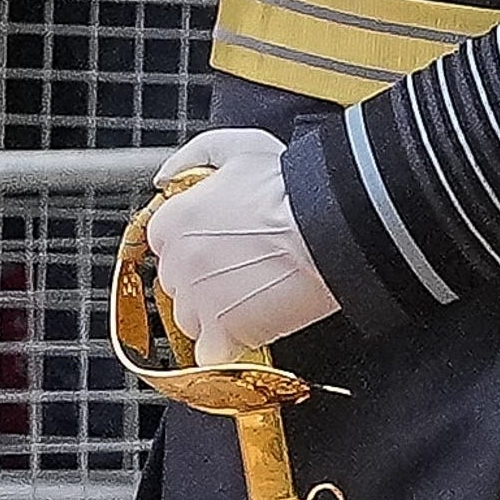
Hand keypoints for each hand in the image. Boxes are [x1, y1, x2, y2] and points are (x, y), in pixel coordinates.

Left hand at [144, 127, 336, 363]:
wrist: (334, 227)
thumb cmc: (294, 187)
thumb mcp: (241, 147)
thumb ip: (192, 156)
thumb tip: (165, 176)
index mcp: (175, 221)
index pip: (166, 242)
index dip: (198, 241)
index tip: (225, 241)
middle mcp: (179, 264)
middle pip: (179, 282)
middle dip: (208, 277)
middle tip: (249, 264)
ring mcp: (198, 303)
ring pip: (192, 318)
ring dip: (216, 312)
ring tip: (258, 293)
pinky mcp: (223, 334)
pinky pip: (211, 352)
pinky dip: (228, 345)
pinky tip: (253, 325)